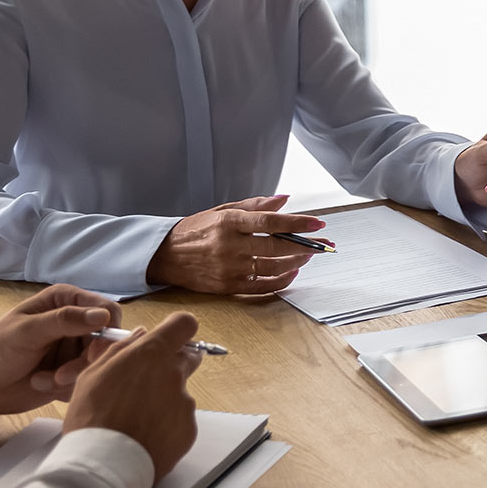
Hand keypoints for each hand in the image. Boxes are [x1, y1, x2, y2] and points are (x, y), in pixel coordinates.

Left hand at [0, 284, 123, 414]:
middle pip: (106, 342)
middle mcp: (75, 323)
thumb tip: (103, 316)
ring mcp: (73, 349)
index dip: (107, 331)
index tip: (92, 351)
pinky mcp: (71, 372)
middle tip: (61, 375)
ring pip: (96, 365)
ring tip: (43, 380)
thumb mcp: (28, 331)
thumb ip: (65, 321)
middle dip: (84, 362)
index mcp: (67, 301)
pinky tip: (41, 384)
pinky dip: (65, 388)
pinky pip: (85, 381)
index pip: (108, 311)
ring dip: (71, 377)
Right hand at [63, 312, 201, 478]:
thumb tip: (138, 336)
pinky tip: (144, 436)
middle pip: (188, 358)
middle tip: (146, 382)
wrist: (102, 465)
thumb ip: (120, 350)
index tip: (169, 336)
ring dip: (164, 400)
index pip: (184, 324)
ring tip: (135, 419)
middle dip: (172, 365)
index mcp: (151, 355)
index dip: (177, 329)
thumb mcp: (92, 376)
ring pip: (180, 393)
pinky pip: (180, 420)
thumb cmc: (91, 420)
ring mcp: (184, 403)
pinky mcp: (189, 429)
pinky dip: (167, 425)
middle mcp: (174, 375)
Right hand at [147, 194, 324, 294]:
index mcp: (228, 222)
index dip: (297, 223)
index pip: (270, 222)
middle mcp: (229, 246)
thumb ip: (255, 205)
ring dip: (296, 262)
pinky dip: (282, 280)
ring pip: (273, 267)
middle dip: (304, 245)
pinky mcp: (228, 287)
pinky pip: (263, 287)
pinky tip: (292, 272)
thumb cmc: (195, 231)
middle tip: (321, 242)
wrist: (165, 255)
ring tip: (307, 254)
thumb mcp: (222, 210)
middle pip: (276, 247)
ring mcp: (229, 269)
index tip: (318, 223)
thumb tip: (285, 200)